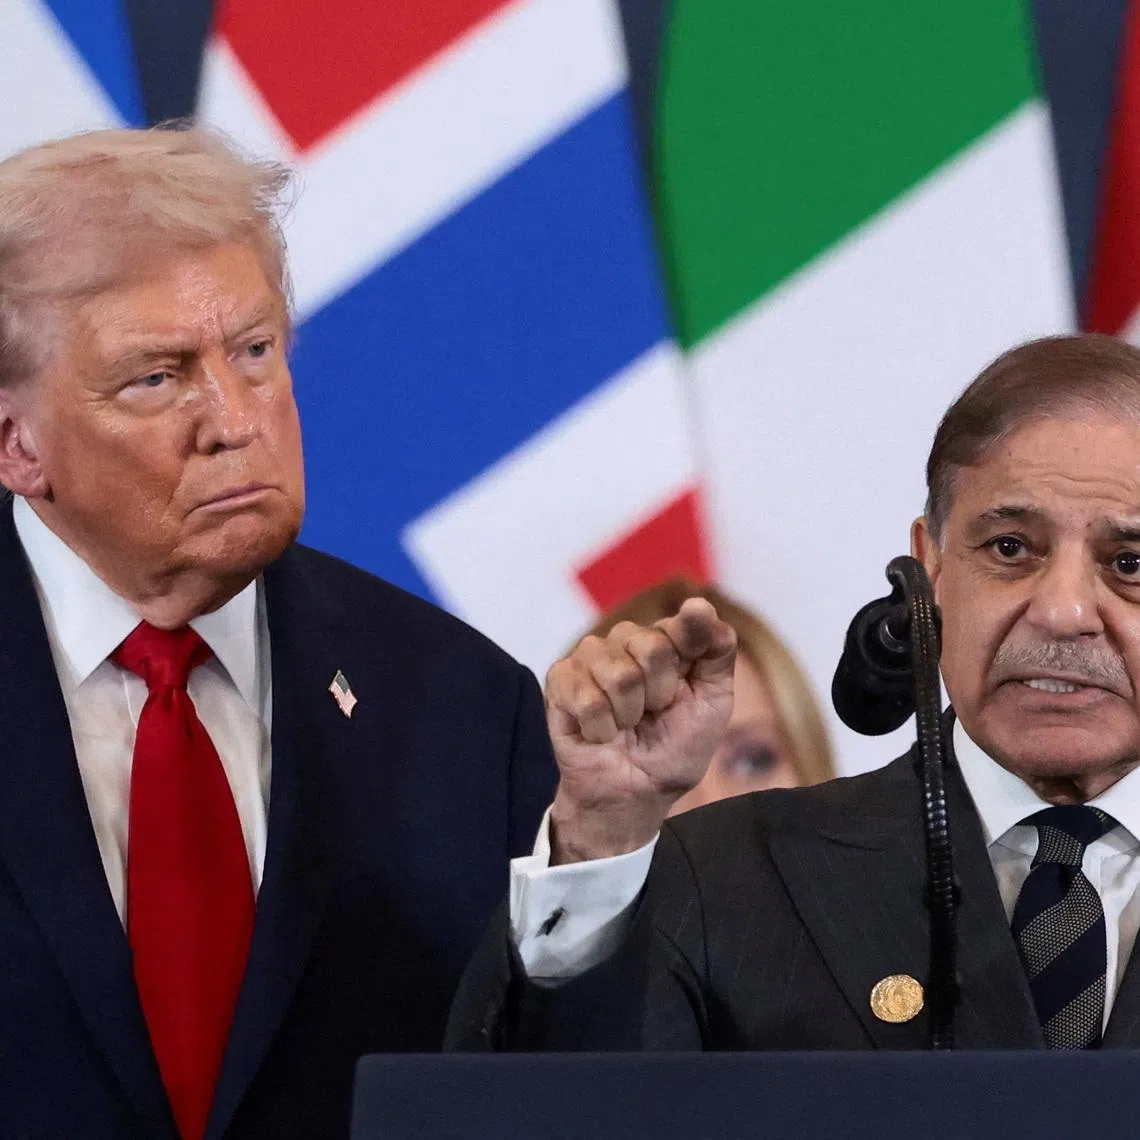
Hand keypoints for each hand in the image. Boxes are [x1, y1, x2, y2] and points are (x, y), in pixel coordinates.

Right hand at [545, 597, 736, 863]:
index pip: (684, 623)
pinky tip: (601, 733)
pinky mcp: (560, 681)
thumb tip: (701, 605)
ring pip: (619, 674)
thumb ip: (716, 653)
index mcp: (667, 639)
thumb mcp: (713, 703)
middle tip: (653, 715)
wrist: (637, 792)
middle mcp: (626, 640)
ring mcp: (590, 658)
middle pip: (651, 646)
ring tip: (626, 725)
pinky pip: (587, 697)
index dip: (690, 648)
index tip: (690, 673)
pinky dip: (601, 728)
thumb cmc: (675, 746)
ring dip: (629, 715)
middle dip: (660, 695)